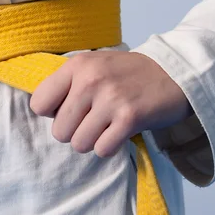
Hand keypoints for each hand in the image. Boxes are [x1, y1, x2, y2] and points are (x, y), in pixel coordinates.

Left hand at [29, 51, 192, 156]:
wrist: (175, 73)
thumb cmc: (126, 73)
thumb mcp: (93, 65)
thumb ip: (66, 83)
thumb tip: (42, 111)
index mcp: (76, 66)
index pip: (38, 104)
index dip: (52, 113)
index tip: (70, 109)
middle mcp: (90, 80)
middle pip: (59, 131)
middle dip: (74, 132)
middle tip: (93, 120)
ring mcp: (110, 99)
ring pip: (79, 144)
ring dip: (92, 141)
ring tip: (106, 126)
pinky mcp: (129, 118)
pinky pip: (102, 149)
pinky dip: (109, 147)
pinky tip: (119, 132)